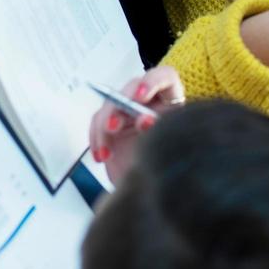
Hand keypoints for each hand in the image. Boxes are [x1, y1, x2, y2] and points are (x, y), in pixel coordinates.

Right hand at [88, 67, 184, 185]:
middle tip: (114, 126)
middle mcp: (150, 103)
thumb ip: (161, 132)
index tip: (140, 97)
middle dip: (119, 105)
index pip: (164, 77)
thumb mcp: (171, 149)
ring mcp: (129, 113)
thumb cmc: (172, 168)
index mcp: (172, 101)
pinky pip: (98, 122)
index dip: (152, 82)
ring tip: (106, 149)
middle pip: (132, 89)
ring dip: (104, 124)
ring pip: (111, 105)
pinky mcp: (113, 126)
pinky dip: (96, 138)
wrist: (157, 191)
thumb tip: (146, 121)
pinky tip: (101, 156)